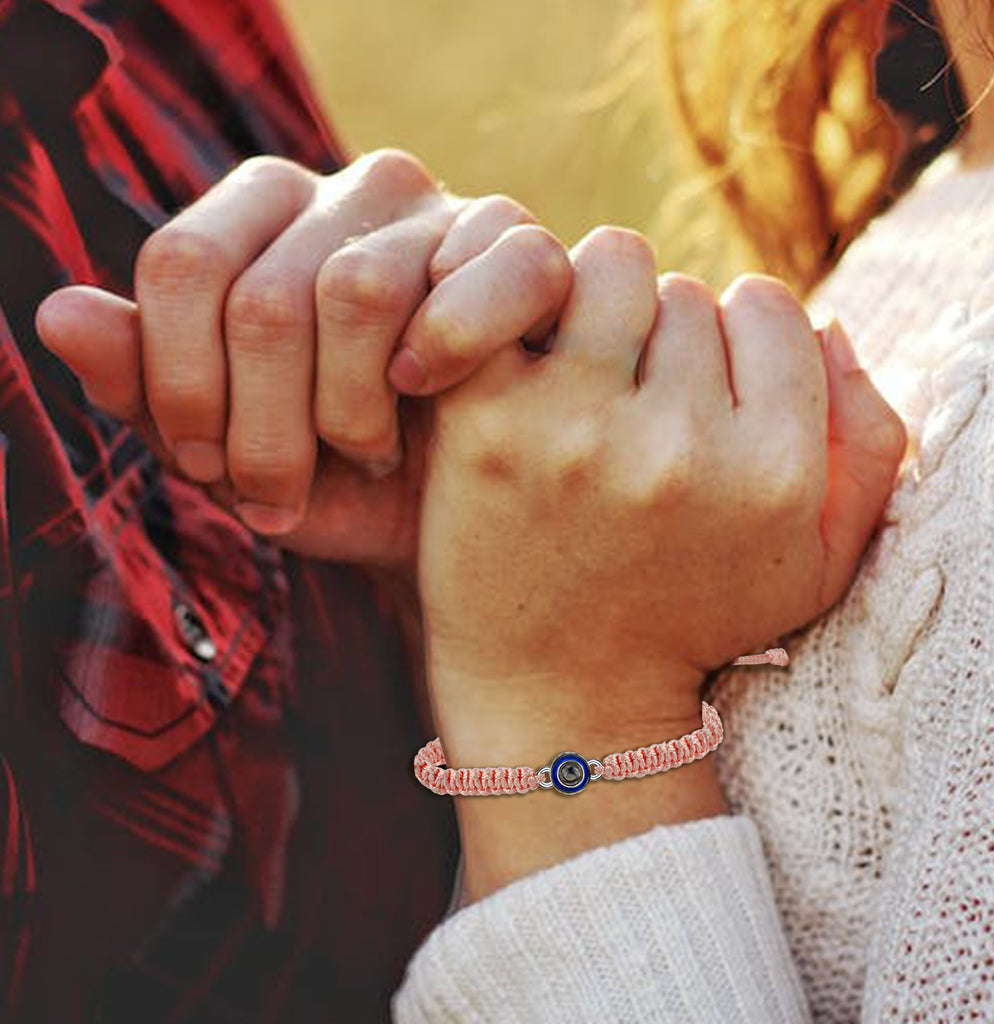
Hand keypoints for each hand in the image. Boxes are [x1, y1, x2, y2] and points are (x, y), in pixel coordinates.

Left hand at [35, 152, 569, 567]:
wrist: (443, 514)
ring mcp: (440, 209)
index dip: (179, 383)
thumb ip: (143, 383)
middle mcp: (349, 188)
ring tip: (366, 455)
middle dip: (265, 429)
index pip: (182, 262)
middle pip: (265, 295)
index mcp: (264, 211)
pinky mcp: (520, 246)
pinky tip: (429, 393)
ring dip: (351, 411)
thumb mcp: (224, 449)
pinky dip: (448, 349)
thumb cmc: (329, 475)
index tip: (202, 466)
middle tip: (280, 496)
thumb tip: (59, 314)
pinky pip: (480, 275)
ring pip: (356, 290)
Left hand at [419, 227, 906, 750]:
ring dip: (599, 306)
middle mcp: (681, 446)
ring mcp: (580, 429)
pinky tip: (520, 358)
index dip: (737, 341)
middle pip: (686, 292)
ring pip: (610, 269)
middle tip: (634, 396)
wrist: (561, 693)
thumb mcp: (818, 563)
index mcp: (773, 473)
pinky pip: (518, 290)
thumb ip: (868, 444)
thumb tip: (834, 327)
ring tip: (581, 372)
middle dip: (664, 337)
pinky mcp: (490, 422)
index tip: (704, 386)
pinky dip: (520, 306)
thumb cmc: (692, 620)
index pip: (773, 309)